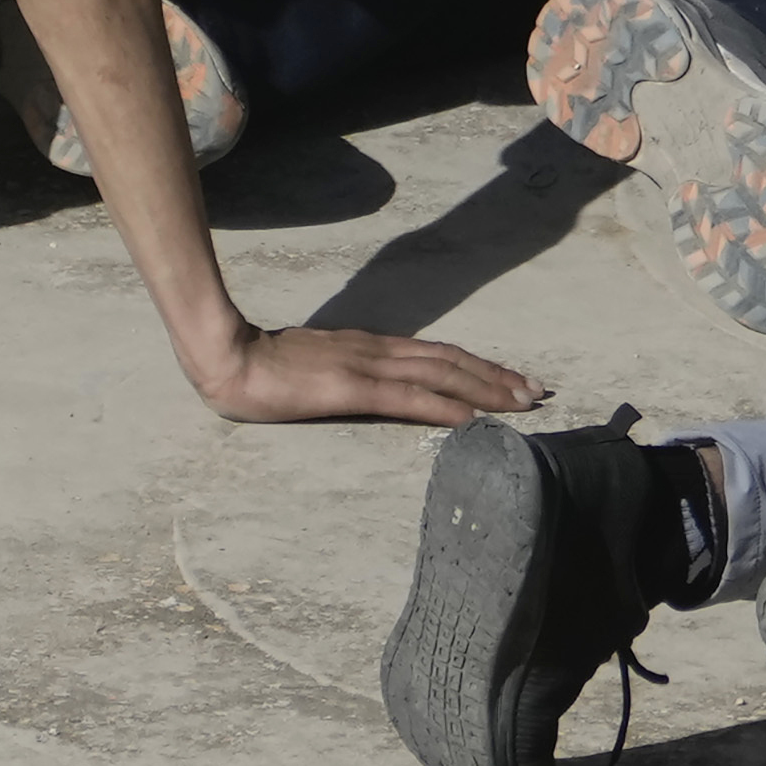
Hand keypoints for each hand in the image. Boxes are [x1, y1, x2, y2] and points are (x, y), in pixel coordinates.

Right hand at [179, 322, 540, 427]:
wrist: (227, 357)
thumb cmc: (263, 367)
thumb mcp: (317, 368)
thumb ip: (348, 376)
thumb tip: (370, 389)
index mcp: (370, 347)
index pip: (437, 354)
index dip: (479, 366)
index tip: (513, 380)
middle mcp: (378, 351)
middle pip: (452, 360)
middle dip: (498, 377)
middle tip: (538, 391)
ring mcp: (367, 366)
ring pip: (442, 374)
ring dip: (486, 389)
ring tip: (522, 402)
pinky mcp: (352, 387)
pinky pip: (409, 398)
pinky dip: (446, 406)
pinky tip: (472, 418)